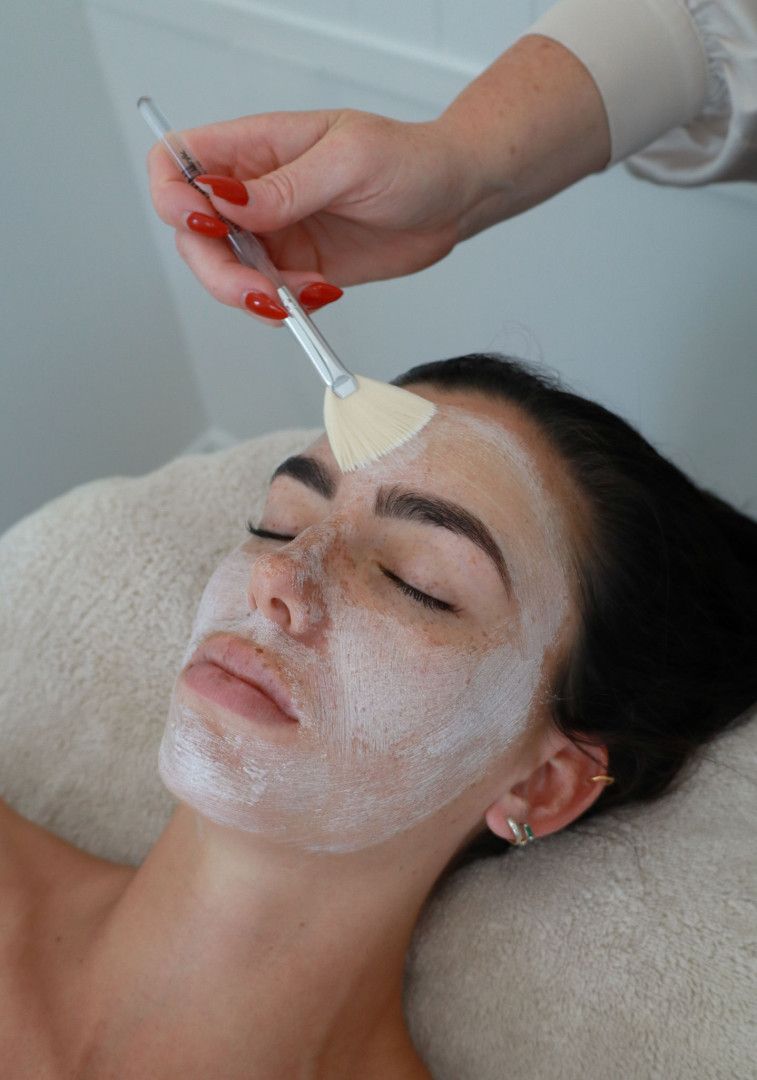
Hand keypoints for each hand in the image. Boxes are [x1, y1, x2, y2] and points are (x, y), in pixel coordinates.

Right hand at [147, 108, 473, 322]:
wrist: (454, 199)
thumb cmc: (410, 160)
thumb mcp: (349, 161)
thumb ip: (286, 186)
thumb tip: (223, 201)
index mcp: (256, 147)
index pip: (177, 162)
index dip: (172, 196)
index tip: (204, 224)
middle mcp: (254, 191)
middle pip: (192, 234)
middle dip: (218, 271)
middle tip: (262, 293)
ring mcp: (273, 233)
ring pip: (225, 273)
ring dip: (253, 297)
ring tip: (303, 296)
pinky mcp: (297, 268)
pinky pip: (267, 298)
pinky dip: (284, 308)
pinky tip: (322, 294)